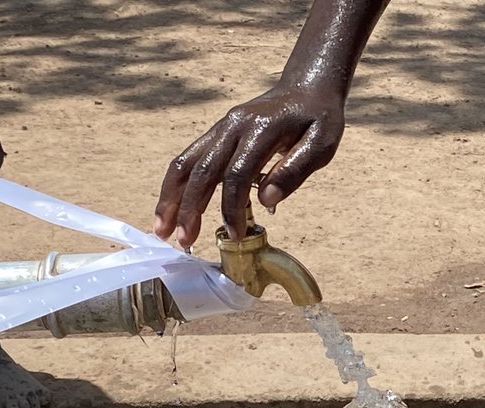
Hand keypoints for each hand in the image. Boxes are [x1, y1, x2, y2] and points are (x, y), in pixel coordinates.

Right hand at [153, 84, 345, 246]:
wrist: (306, 87)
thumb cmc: (318, 118)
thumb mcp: (322, 143)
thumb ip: (295, 170)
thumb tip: (267, 200)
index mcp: (260, 130)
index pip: (237, 174)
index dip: (232, 207)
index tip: (235, 236)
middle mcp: (233, 126)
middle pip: (203, 170)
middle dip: (190, 209)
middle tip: (184, 242)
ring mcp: (221, 128)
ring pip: (187, 163)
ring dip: (171, 197)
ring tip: (162, 229)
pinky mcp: (216, 133)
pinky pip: (189, 158)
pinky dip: (177, 185)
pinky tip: (171, 208)